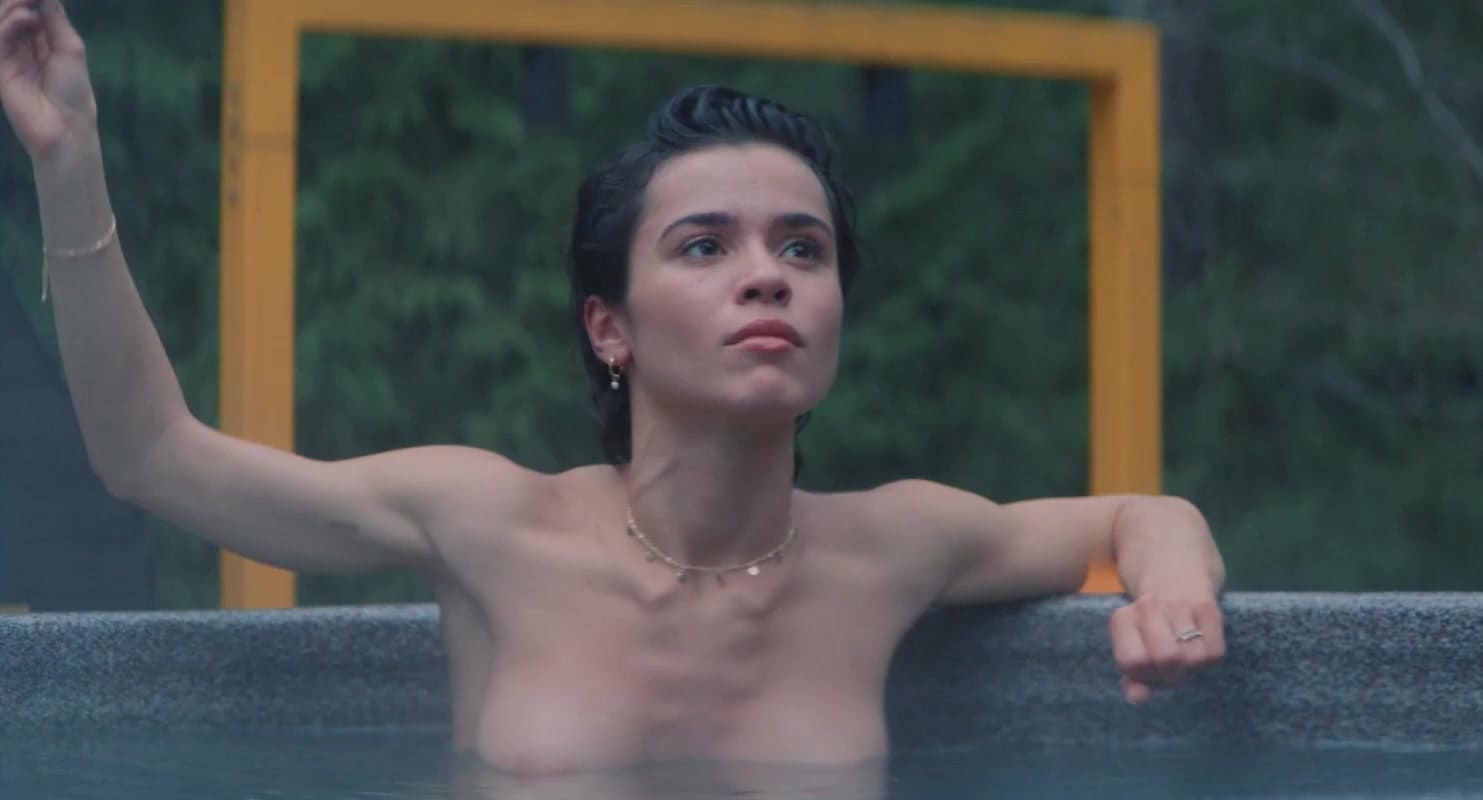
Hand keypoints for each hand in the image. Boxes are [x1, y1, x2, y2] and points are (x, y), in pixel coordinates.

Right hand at [0, 0, 94, 161]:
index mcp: (46, 42)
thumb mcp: (70, 48)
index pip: (35, 10)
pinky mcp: (1, 68)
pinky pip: (0, 39)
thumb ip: (55, 19)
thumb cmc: (73, 91)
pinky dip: (11, 24)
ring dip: (15, 7)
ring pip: (4, 22)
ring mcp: (11, 56)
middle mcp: (26, 47)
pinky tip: (27, 19)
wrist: (64, 127)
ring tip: (29, 5)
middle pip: (16, 12)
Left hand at [1108, 590, 1224, 702]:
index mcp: (1123, 618)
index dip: (1145, 676)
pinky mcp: (1208, 606)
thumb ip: (1132, 678)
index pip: (1133, 662)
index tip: (1150, 671)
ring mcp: (1179, 604)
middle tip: (1172, 669)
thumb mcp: (1134, 646)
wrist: (1174, 571)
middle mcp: (1148, 607)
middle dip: (1172, 674)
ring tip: (1185, 658)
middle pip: (1166, 658)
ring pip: (1194, 658)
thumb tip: (1138, 699)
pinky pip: (1216, 652)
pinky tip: (1201, 649)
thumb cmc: (1150, 624)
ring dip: (1192, 668)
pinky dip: (1210, 659)